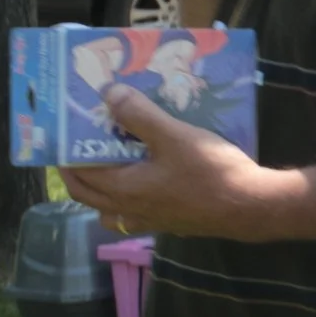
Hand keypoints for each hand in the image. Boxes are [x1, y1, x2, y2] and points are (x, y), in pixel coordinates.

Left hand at [59, 86, 294, 240]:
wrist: (251, 206)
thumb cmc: (211, 171)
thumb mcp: (175, 136)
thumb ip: (140, 115)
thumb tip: (108, 93)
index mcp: (123, 188)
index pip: (79, 173)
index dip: (66, 154)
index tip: (64, 135)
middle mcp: (129, 209)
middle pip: (87, 195)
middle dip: (76, 172)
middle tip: (78, 148)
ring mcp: (150, 220)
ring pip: (109, 211)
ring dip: (100, 193)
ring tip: (107, 170)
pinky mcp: (171, 223)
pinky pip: (135, 216)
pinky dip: (128, 204)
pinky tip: (146, 187)